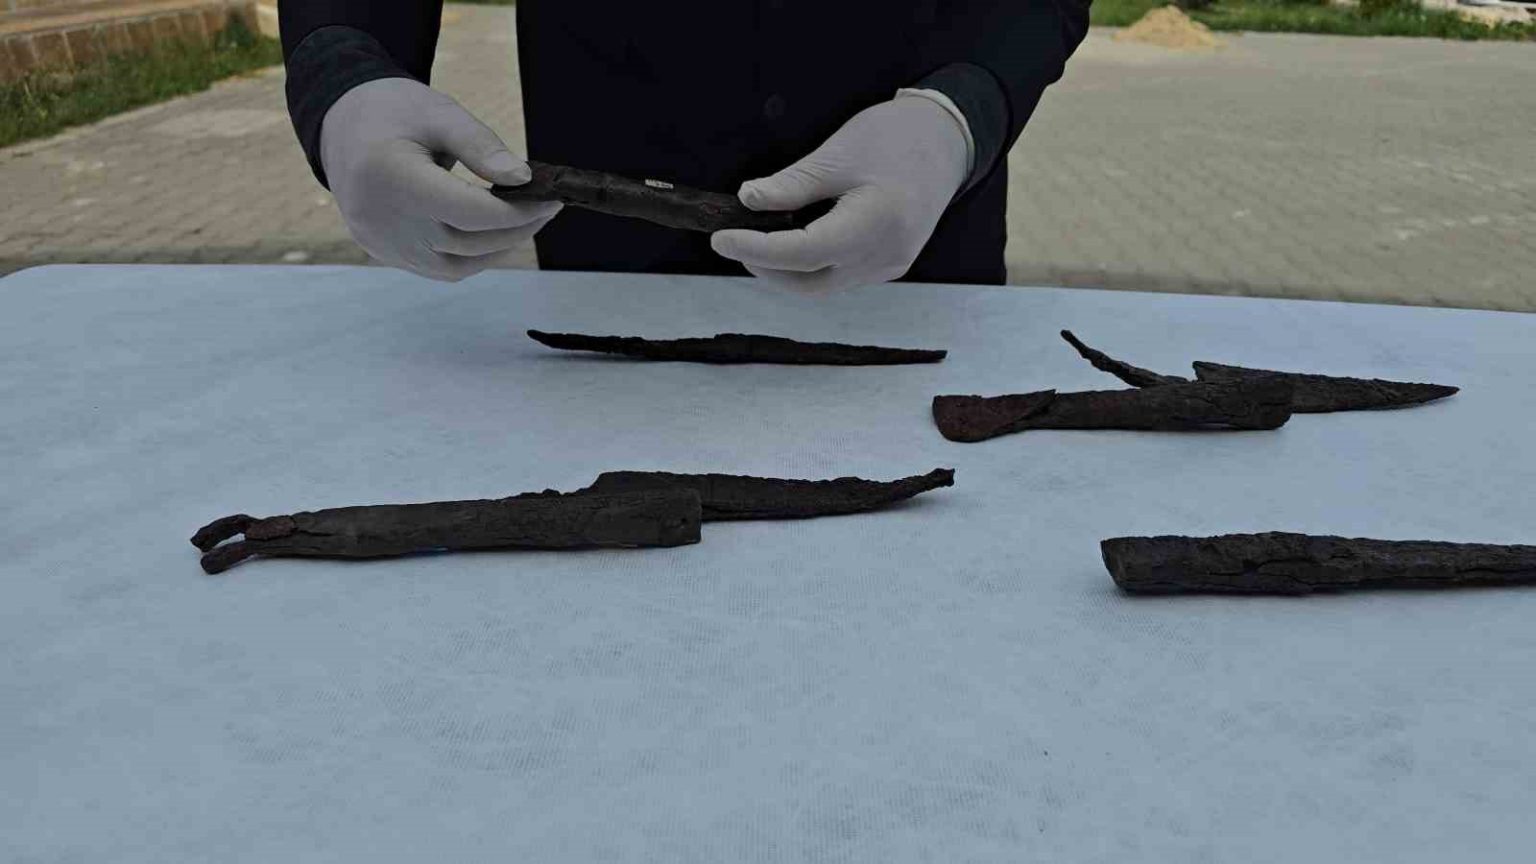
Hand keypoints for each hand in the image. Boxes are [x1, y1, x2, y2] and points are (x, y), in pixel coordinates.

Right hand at [319, 78, 561, 281]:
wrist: (340, 124)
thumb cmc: (394, 111)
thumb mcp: (440, 114)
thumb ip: (482, 147)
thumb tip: (524, 179)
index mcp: (392, 177)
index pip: (468, 212)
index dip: (515, 212)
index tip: (550, 199)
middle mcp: (381, 219)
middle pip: (466, 242)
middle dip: (515, 230)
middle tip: (546, 208)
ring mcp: (380, 242)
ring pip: (456, 266)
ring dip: (497, 249)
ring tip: (523, 221)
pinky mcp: (383, 252)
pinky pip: (438, 268)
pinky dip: (471, 257)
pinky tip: (491, 234)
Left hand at [710, 95, 968, 292]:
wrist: (948, 141)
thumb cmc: (897, 138)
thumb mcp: (838, 153)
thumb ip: (793, 184)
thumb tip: (748, 201)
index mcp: (875, 224)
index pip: (803, 254)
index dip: (756, 250)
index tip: (721, 239)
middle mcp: (885, 257)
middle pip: (810, 283)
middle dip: (767, 267)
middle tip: (734, 240)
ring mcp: (890, 266)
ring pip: (823, 285)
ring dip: (787, 270)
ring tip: (758, 240)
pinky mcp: (889, 265)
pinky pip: (840, 276)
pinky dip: (810, 265)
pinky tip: (793, 241)